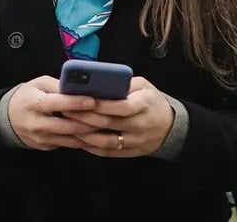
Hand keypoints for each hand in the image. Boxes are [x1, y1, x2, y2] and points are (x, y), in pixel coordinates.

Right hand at [8, 76, 100, 150]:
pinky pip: (69, 144)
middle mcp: (36, 123)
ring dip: (91, 134)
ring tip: (109, 126)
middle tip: (109, 116)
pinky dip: (84, 139)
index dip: (74, 103)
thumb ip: (59, 85)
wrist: (7, 119)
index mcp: (32, 103)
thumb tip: (83, 85)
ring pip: (71, 139)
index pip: (55, 103)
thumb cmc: (29, 96)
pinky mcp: (47, 147)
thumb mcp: (39, 84)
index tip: (93, 100)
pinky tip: (99, 134)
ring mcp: (41, 138)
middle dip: (89, 122)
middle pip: (66, 126)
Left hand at [60, 76, 174, 157]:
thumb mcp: (144, 86)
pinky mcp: (130, 153)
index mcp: (145, 105)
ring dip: (84, 134)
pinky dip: (91, 147)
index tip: (84, 98)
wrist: (170, 126)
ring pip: (106, 141)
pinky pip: (107, 152)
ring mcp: (135, 141)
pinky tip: (78, 139)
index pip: (123, 106)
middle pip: (110, 124)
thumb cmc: (152, 101)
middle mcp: (141, 125)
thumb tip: (98, 83)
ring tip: (68, 125)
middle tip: (65, 109)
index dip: (103, 105)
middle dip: (85, 117)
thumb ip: (124, 85)